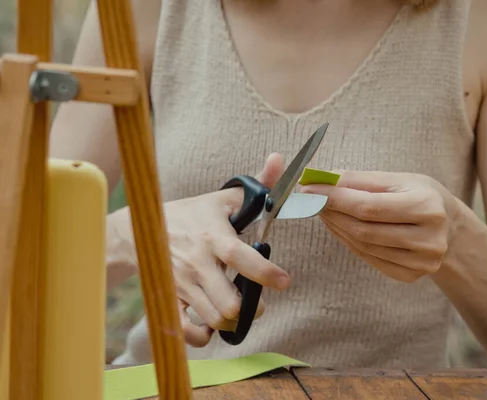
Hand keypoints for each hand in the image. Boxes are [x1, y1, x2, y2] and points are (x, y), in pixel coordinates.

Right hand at [111, 153, 290, 346]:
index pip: (240, 257)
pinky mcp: (171, 299)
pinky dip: (204, 335)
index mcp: (213, 236)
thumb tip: (279, 160)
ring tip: (239, 309)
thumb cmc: (190, 214)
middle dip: (251, 309)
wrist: (140, 230)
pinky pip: (187, 332)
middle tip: (257, 301)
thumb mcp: (222, 198)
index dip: (264, 273)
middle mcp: (198, 264)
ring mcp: (183, 285)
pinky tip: (213, 322)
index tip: (285, 281)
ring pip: (214, 320)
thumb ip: (257, 185)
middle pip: (228, 304)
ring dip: (232, 321)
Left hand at [300, 171, 460, 282]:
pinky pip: (369, 258)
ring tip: (322, 210)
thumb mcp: (399, 179)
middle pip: (364, 229)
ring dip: (336, 227)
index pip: (369, 206)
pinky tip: (339, 227)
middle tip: (309, 200)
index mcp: (428, 208)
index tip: (309, 189)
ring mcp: (421, 263)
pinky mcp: (411, 276)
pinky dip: (348, 241)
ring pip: (363, 245)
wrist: (450, 228)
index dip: (335, 199)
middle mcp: (429, 239)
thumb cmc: (422, 196)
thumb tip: (322, 179)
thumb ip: (361, 180)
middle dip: (331, 212)